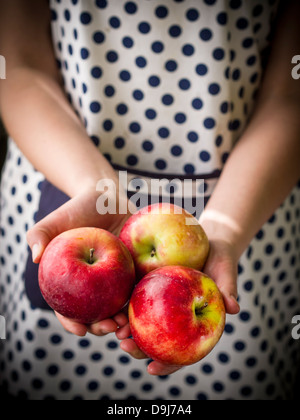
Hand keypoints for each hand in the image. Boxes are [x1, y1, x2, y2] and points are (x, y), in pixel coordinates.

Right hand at [27, 184, 131, 336]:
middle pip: (96, 314)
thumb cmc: (77, 210)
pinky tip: (145, 304)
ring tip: (127, 324)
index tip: (80, 330)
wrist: (105, 198)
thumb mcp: (55, 220)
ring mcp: (115, 281)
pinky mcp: (134, 271)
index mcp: (71, 283)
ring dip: (124, 322)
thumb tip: (36, 256)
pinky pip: (138, 288)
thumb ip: (39, 235)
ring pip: (119, 308)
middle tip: (109, 326)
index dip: (72, 323)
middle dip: (102, 328)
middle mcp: (92, 286)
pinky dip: (141, 300)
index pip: (68, 309)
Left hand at [116, 236, 239, 375]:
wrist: (206, 240)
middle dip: (138, 348)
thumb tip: (234, 308)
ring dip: (126, 330)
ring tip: (112, 329)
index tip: (152, 368)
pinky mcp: (150, 288)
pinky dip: (124, 307)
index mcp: (194, 325)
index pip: (182, 352)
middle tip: (124, 345)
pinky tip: (113, 308)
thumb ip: (228, 290)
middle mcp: (175, 319)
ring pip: (142, 324)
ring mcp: (161, 305)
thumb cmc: (220, 259)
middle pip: (157, 342)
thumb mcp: (225, 272)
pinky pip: (135, 300)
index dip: (168, 363)